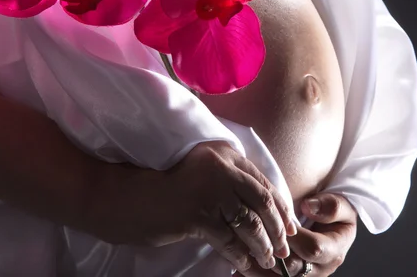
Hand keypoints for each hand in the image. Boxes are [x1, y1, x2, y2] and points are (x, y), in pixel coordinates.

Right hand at [87, 141, 295, 271]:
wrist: (127, 196)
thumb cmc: (166, 185)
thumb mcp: (202, 174)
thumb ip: (229, 180)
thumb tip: (263, 205)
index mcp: (224, 153)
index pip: (261, 181)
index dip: (279, 206)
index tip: (289, 224)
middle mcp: (220, 167)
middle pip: (260, 201)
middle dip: (276, 227)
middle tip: (284, 247)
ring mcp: (209, 190)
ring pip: (247, 222)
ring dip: (262, 245)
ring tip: (268, 259)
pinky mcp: (197, 214)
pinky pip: (227, 239)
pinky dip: (239, 254)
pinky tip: (245, 264)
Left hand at [233, 193, 356, 275]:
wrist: (330, 223)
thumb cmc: (331, 212)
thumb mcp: (338, 203)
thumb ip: (329, 205)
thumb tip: (308, 207)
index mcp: (335, 250)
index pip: (313, 249)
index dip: (292, 239)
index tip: (274, 225)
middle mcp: (321, 268)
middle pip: (294, 269)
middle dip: (272, 256)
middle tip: (250, 242)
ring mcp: (306, 276)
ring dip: (259, 271)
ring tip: (240, 260)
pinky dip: (256, 276)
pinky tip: (238, 272)